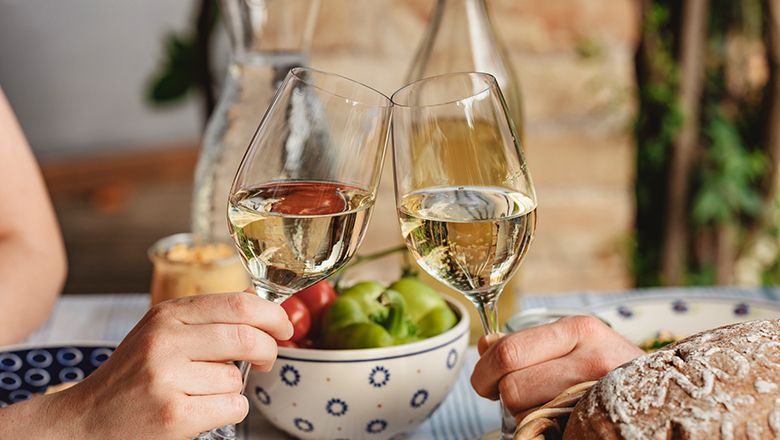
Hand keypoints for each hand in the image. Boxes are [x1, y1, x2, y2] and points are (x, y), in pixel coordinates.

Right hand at [48, 293, 292, 438]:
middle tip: (268, 359)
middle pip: (246, 336)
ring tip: (205, 391)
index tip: (283, 327)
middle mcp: (164, 341)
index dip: (272, 315)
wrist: (87, 419)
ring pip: (238, 378)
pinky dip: (229, 410)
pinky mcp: (172, 415)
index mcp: (167, 314)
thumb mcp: (162, 331)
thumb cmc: (133, 375)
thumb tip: (258, 301)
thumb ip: (206, 317)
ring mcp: (166, 378)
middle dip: (269, 350)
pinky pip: (232, 407)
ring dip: (235, 388)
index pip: (237, 303)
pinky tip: (202, 410)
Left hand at [470, 315, 643, 420]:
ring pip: (526, 413)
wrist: (664, 392)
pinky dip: (541, 428)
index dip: (485, 372)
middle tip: (509, 399)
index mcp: (578, 329)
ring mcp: (600, 391)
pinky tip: (556, 420)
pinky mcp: (601, 418)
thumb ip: (525, 343)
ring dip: (524, 415)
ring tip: (544, 407)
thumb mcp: (572, 343)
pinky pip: (549, 430)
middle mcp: (592, 357)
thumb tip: (484, 344)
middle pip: (512, 386)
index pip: (508, 351)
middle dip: (501, 397)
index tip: (486, 383)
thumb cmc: (608, 367)